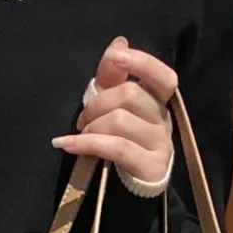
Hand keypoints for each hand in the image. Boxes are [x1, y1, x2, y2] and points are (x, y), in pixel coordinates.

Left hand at [51, 36, 176, 188]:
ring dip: (91, 126)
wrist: (127, 190)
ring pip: (120, 120)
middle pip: (131, 95)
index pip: (164, 76)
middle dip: (96, 103)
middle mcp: (164, 121)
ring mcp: (161, 145)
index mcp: (160, 103)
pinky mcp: (150, 167)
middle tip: (82, 119)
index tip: (116, 56)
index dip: (142, 62)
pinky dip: (87, 143)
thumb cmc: (121, 141)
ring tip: (80, 135)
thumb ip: (114, 75)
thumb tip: (119, 41)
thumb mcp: (113, 105)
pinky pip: (116, 147)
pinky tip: (67, 143)